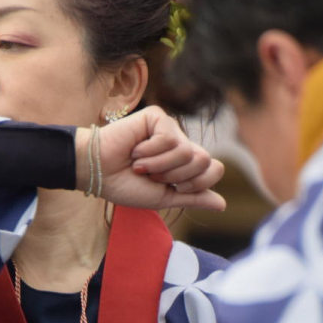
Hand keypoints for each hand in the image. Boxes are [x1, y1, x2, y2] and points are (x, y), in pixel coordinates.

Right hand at [75, 109, 226, 211]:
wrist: (99, 173)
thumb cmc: (125, 185)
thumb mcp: (163, 199)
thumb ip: (194, 198)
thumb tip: (223, 205)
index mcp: (186, 164)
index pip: (214, 169)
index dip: (195, 184)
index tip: (172, 188)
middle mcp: (181, 144)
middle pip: (204, 160)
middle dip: (176, 176)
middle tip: (151, 175)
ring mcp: (170, 129)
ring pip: (187, 151)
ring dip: (159, 166)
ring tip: (139, 164)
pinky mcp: (157, 117)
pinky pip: (168, 138)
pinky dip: (149, 152)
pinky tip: (135, 150)